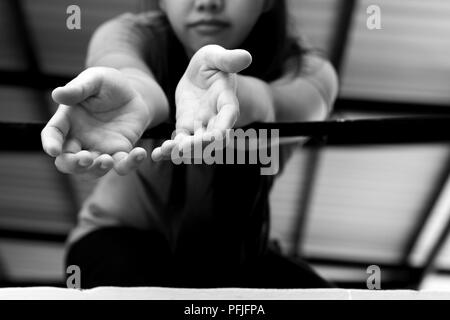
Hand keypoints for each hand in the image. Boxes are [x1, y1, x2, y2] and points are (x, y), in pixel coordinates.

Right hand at [41, 67, 150, 178]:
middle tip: (85, 159)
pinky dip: (130, 164)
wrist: (134, 93)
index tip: (53, 150)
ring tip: (107, 160)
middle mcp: (80, 139)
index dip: (50, 144)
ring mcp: (99, 148)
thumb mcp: (94, 80)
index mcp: (67, 120)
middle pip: (67, 161)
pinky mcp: (120, 151)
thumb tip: (57, 94)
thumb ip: (78, 88)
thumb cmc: (108, 84)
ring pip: (91, 171)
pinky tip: (140, 152)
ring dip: (97, 170)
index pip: (52, 135)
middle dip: (73, 165)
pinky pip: (122, 165)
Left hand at [151, 45, 251, 160]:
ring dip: (183, 150)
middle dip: (200, 145)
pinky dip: (170, 150)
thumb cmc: (211, 62)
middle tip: (184, 148)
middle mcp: (217, 119)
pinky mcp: (186, 127)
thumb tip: (247, 56)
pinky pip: (180, 141)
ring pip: (195, 143)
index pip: (229, 116)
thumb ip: (229, 59)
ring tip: (167, 150)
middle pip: (213, 137)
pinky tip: (157, 155)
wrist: (199, 73)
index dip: (224, 127)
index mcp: (227, 101)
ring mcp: (201, 125)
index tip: (216, 137)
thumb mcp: (216, 56)